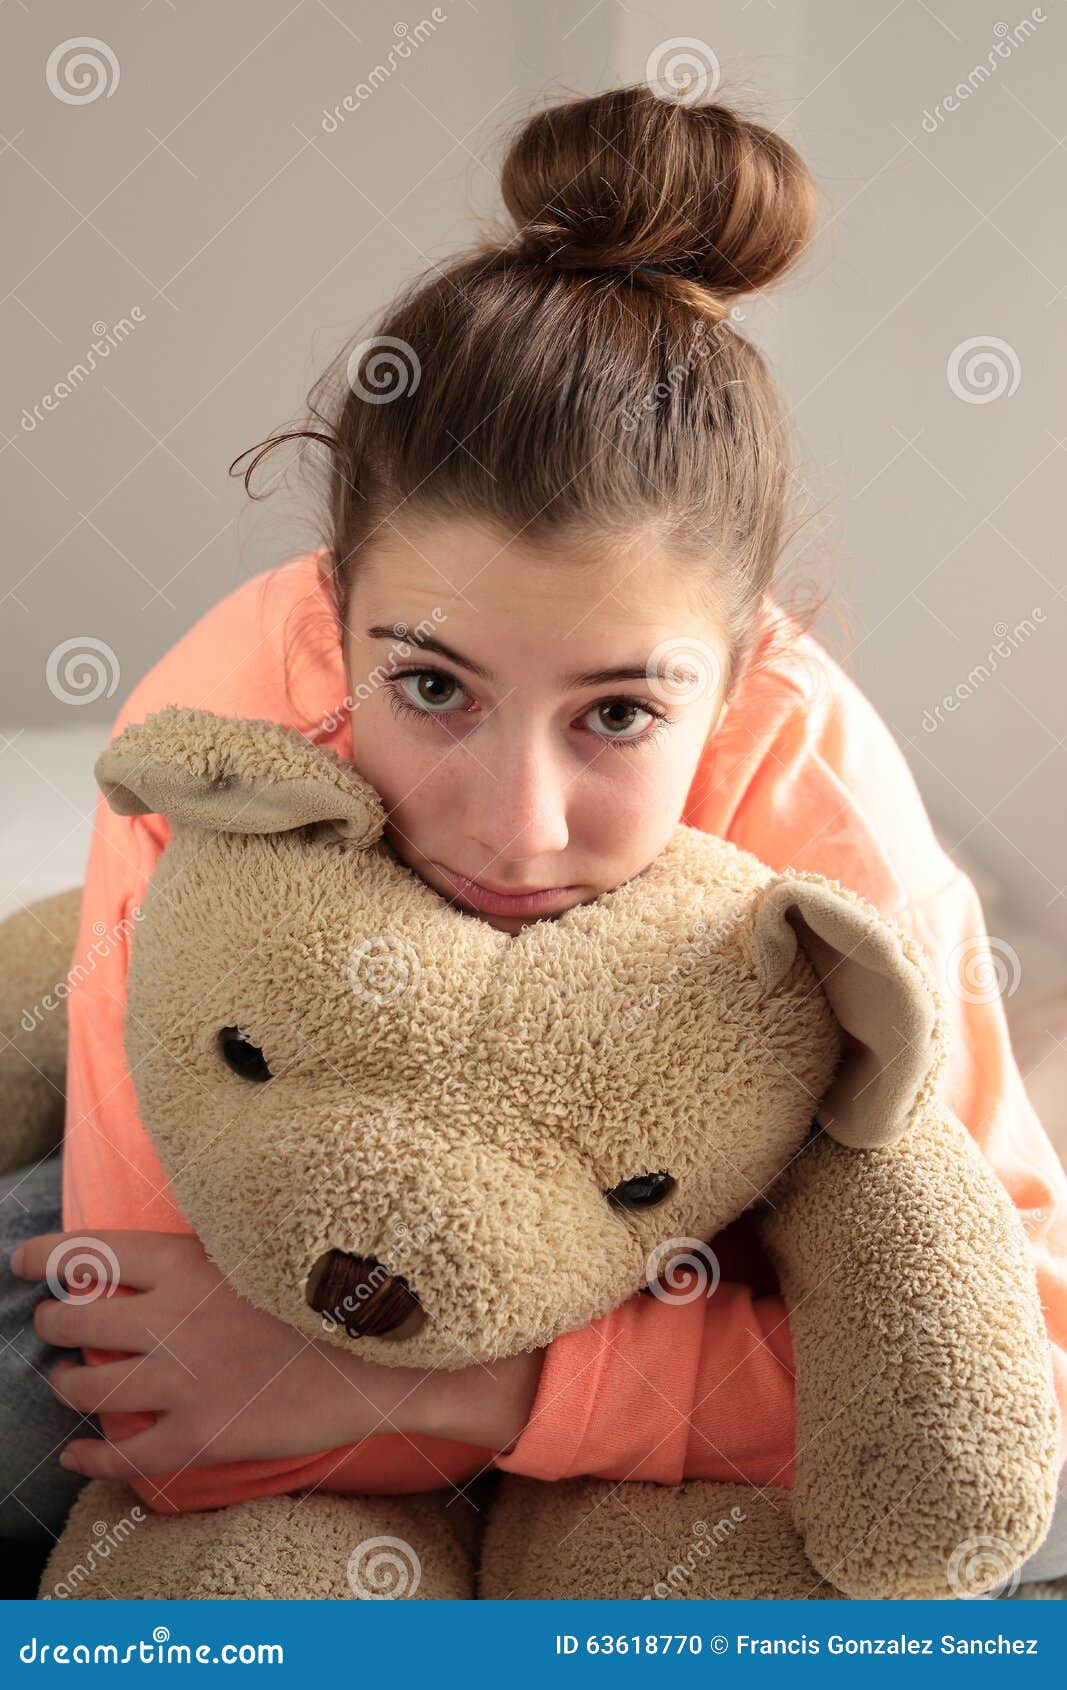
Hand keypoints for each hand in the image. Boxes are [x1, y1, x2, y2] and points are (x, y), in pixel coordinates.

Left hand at [10, 1231, 543, 1479]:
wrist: (386, 1352)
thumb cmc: (332, 1287)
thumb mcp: (267, 1241)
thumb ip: (213, 1240)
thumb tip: (179, 1235)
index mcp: (187, 1261)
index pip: (89, 1251)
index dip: (44, 1256)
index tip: (23, 1260)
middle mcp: (171, 1318)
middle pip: (74, 1319)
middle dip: (52, 1322)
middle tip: (52, 1323)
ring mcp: (182, 1380)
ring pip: (87, 1386)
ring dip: (66, 1385)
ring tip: (66, 1382)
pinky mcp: (201, 1434)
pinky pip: (125, 1455)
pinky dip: (92, 1460)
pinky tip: (79, 1458)